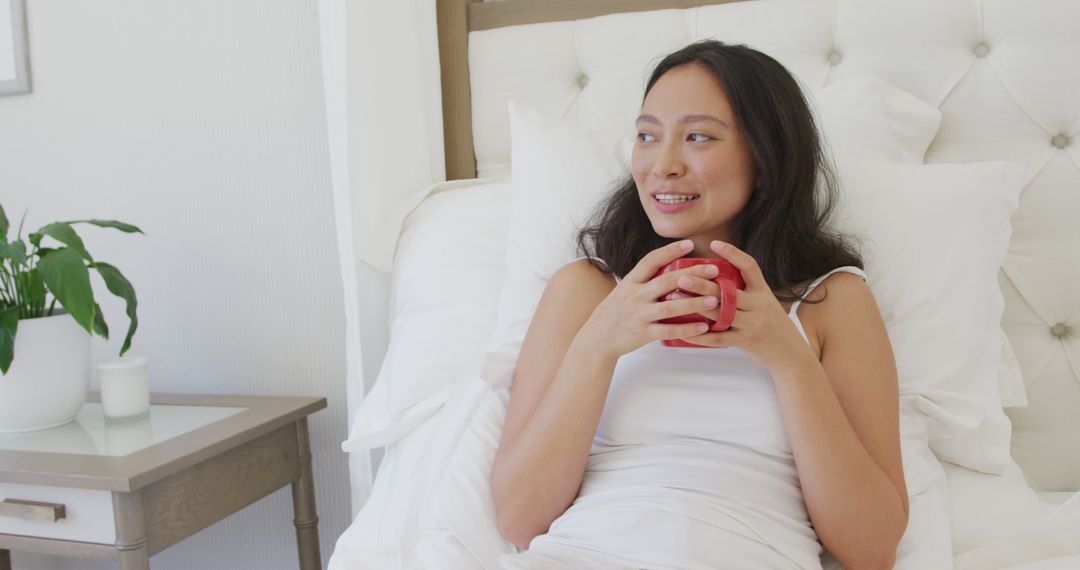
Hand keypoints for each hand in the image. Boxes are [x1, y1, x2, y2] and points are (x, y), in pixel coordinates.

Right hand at [581, 240, 723, 358]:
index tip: (690, 244)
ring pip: (670, 307)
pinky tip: (703, 327)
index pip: (651, 261)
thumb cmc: (614, 313)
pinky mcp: (643, 333)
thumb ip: (644, 281)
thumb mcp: (623, 291)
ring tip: (714, 299)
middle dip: (692, 275)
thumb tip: (669, 269)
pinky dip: (687, 329)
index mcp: (631, 282)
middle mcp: (635, 296)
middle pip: (666, 281)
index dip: (670, 251)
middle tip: (714, 270)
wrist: (596, 339)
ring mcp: (639, 315)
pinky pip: (668, 330)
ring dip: (694, 302)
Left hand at [681, 240, 816, 372]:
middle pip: (728, 291)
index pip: (750, 266)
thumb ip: (746, 291)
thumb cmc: (772, 325)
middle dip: (703, 284)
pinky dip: (701, 336)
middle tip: (682, 276)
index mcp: (763, 291)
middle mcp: (759, 304)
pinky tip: (685, 332)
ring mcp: (753, 324)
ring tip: (677, 300)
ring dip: (697, 306)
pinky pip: (720, 338)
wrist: (790, 353)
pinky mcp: (746, 342)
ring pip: (722, 312)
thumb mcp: (765, 302)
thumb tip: (717, 276)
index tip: (714, 243)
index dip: (733, 253)